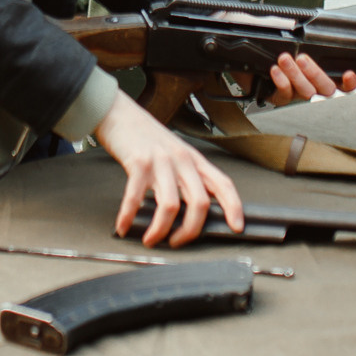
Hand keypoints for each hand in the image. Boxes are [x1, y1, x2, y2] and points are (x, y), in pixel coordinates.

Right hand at [91, 90, 243, 246]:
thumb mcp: (175, 153)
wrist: (120, 113)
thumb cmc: (146, 137)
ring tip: (151, 239)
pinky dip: (129, 217)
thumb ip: (186, 176)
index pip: (223, 183)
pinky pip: (136, 198)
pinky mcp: (138, 162)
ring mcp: (161, 160)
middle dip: (190, 231)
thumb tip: (191, 208)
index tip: (235, 226)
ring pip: (171, 205)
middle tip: (177, 242)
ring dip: (160, 230)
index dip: (233, 206)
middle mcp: (182, 159)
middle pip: (200, 203)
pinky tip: (124, 226)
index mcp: (194, 159)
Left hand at [264, 51, 355, 106]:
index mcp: (328, 83)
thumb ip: (320, 54)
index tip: (348, 75)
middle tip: (302, 58)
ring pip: (305, 91)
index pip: (347, 86)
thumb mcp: (309, 57)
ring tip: (285, 59)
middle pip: (326, 89)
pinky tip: (276, 70)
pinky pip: (285, 94)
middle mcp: (318, 93)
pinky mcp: (285, 100)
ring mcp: (302, 98)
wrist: (268, 78)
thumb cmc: (293, 64)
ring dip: (295, 74)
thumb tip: (328, 40)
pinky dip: (281, 81)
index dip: (350, 83)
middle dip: (315, 73)